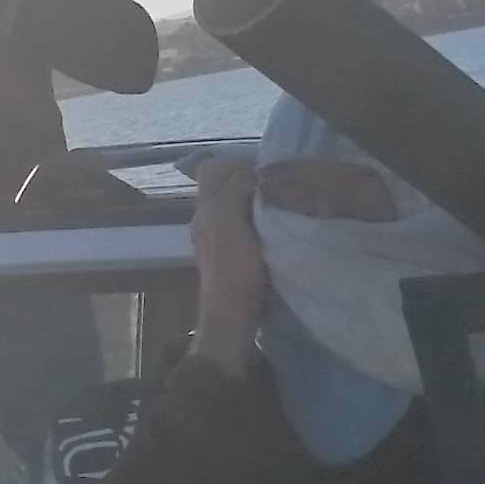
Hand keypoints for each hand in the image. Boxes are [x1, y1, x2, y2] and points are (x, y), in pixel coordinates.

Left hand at [186, 157, 267, 371]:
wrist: (232, 319)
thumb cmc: (235, 271)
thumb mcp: (232, 222)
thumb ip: (237, 190)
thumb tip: (251, 172)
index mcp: (206, 209)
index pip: (214, 168)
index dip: (239, 163)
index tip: (266, 173)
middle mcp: (205, 220)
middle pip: (222, 186)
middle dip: (247, 181)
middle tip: (276, 188)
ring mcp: (216, 240)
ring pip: (233, 205)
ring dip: (254, 201)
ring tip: (279, 205)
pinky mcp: (229, 257)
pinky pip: (241, 224)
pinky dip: (256, 220)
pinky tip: (274, 228)